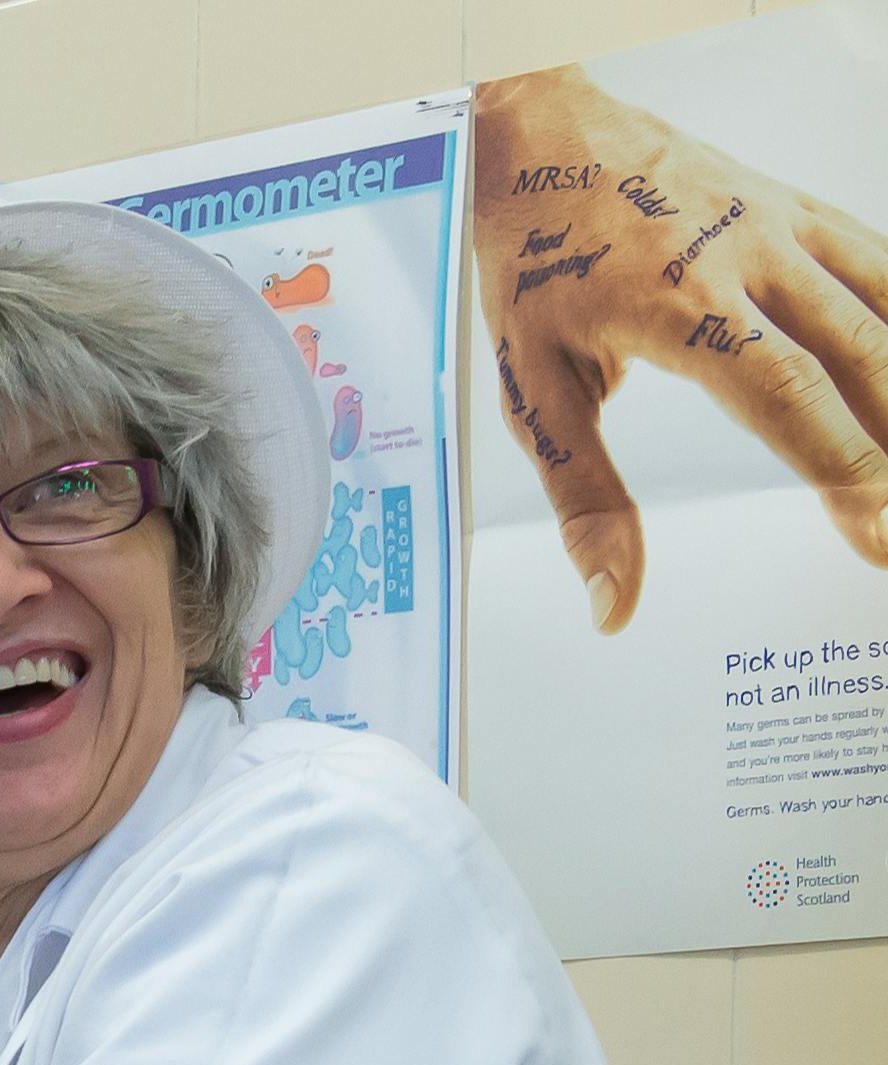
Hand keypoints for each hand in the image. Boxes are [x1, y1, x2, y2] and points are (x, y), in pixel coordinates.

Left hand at [470, 66, 887, 628]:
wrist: (546, 141)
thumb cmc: (535, 260)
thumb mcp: (534, 390)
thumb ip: (585, 499)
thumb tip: (611, 600)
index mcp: (682, 309)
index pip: (786, 398)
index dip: (843, 468)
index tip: (875, 531)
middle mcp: (748, 259)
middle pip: (853, 359)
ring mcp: (781, 227)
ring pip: (879, 310)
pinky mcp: (797, 209)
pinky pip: (876, 262)